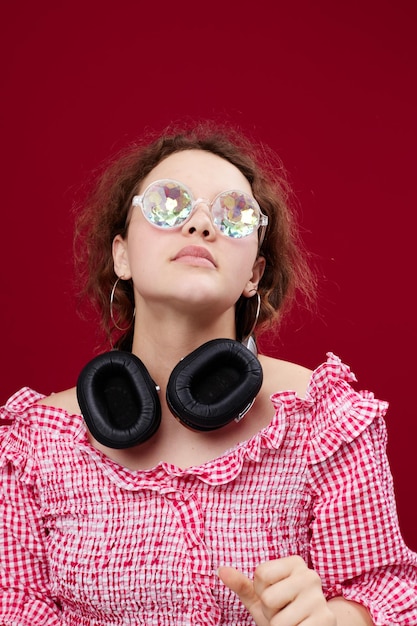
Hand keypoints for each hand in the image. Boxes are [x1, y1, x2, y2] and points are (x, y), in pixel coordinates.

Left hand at [218, 556, 335, 625]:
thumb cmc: (282, 610)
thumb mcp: (261, 597)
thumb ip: (242, 584)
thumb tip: (221, 570)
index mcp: (295, 562)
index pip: (261, 574)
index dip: (261, 591)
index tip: (274, 595)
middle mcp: (310, 575)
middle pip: (269, 597)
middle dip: (270, 611)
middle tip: (283, 611)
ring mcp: (320, 598)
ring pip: (279, 620)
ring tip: (292, 621)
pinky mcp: (326, 620)